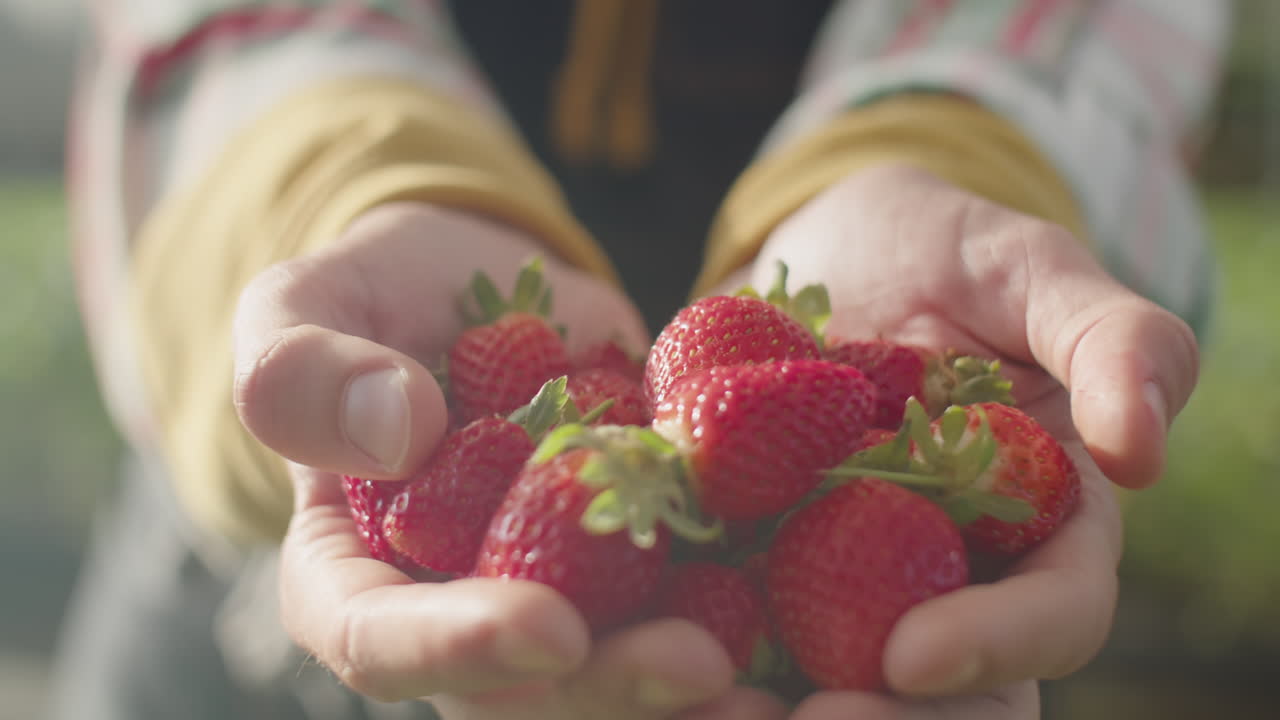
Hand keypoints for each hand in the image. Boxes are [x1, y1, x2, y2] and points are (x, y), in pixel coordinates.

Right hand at [232, 204, 783, 718]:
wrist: (476, 279)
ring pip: (617, 665)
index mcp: (354, 573)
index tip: (547, 626)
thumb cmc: (372, 296)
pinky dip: (753, 607)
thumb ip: (301, 370)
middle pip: (522, 683)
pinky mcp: (640, 550)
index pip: (378, 640)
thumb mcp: (302, 307)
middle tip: (702, 667)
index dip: (455, 651)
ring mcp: (558, 584)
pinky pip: (692, 592)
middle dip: (610, 685)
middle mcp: (459, 605)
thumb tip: (398, 432)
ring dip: (693, 685)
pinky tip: (820, 614)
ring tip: (774, 683)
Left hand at [718, 164, 1198, 717]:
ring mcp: (849, 572)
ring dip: (771, 711)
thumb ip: (1113, 339)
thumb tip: (1140, 453)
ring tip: (701, 713)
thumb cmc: (952, 251)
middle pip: (942, 686)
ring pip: (832, 675)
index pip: (1051, 615)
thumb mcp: (1033, 269)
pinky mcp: (761, 555)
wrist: (837, 244)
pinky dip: (694, 647)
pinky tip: (641, 649)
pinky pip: (729, 617)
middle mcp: (950, 569)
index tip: (911, 654)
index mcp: (1043, 524)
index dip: (997, 645)